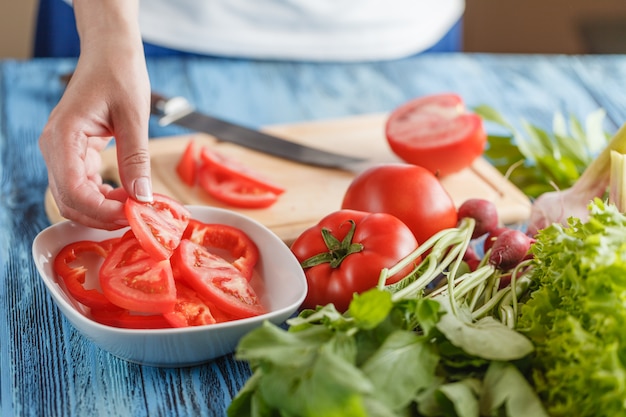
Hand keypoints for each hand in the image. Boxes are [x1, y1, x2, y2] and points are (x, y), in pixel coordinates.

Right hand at [39, 0, 151, 229]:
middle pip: (69, 201)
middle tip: (138, 216)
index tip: (133, 214)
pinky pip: (83, 186)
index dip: (102, 211)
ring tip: (135, 205)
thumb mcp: (134, 117)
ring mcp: (61, 152)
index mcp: (63, 137)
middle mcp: (54, 147)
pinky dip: (103, 196)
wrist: (110, 53)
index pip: (74, 191)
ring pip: (74, 198)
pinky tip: (126, 194)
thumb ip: (136, 159)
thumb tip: (142, 197)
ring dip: (103, 209)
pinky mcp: (74, 153)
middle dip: (103, 215)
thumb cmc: (119, 74)